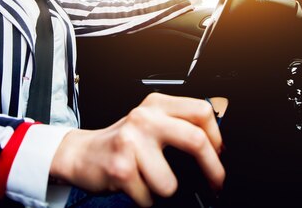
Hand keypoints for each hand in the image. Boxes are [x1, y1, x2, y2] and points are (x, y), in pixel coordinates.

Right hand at [49, 93, 224, 206]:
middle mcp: (144, 118)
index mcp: (157, 104)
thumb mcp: (150, 122)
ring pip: (170, 183)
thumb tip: (218, 150)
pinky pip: (148, 198)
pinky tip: (134, 185)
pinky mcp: (119, 168)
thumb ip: (179, 126)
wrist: (82, 153)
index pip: (201, 111)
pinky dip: (145, 199)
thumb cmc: (122, 142)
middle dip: (213, 170)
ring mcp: (130, 142)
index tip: (219, 155)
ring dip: (164, 191)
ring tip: (151, 180)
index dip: (217, 138)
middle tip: (216, 184)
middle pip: (195, 140)